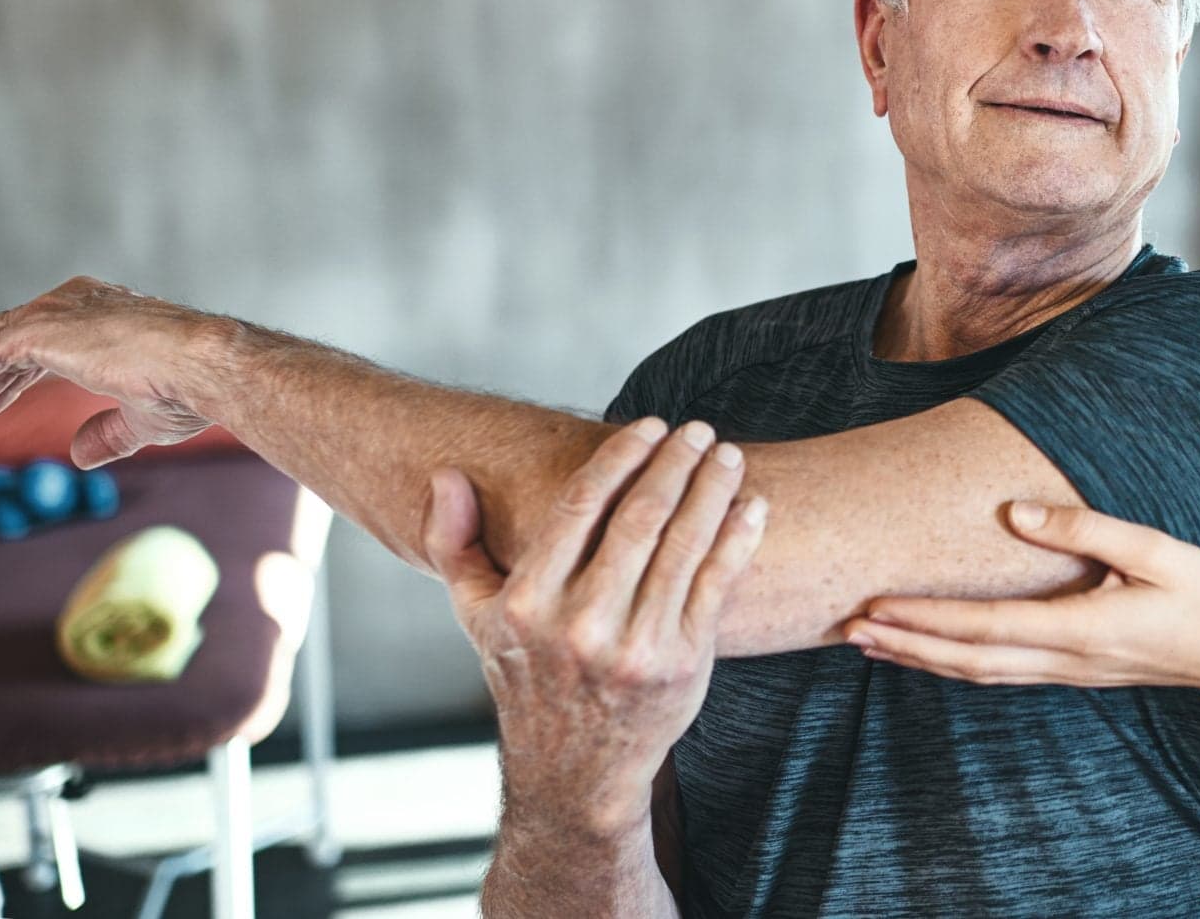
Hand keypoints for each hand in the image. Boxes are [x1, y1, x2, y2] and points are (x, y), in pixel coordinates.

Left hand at [0, 277, 224, 465]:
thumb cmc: (187, 386)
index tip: (6, 398)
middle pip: (15, 335)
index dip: (19, 374)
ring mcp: (56, 313)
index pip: (45, 337)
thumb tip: (82, 455)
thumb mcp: (142, 417)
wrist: (202, 365)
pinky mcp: (36, 330)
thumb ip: (107, 430)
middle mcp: (78, 302)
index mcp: (105, 312)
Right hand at [425, 416, 765, 842]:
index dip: (621, 456)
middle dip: (676, 463)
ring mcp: (635, 645)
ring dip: (713, 490)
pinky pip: (716, 585)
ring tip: (729, 456)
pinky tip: (751, 507)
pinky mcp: (681, 663)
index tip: (649, 426)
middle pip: (640, 517)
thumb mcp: (477, 618)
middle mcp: (581, 624)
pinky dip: (737, 540)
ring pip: (684, 545)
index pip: (581, 505)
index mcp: (529, 603)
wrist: (574, 773)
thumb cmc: (528, 678)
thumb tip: (448, 476)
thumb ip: (455, 544)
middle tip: (699, 429)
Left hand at [842, 502, 1199, 703]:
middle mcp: (1064, 659)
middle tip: (846, 629)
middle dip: (904, 644)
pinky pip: (1000, 671)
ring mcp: (1067, 671)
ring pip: (978, 672)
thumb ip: (1082, 529)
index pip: (984, 626)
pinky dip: (955, 663)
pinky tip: (932, 652)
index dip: (925, 618)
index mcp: (1079, 628)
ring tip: (871, 641)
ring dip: (922, 657)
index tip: (876, 607)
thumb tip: (1012, 512)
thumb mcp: (1153, 549)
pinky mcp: (1073, 670)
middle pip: (966, 659)